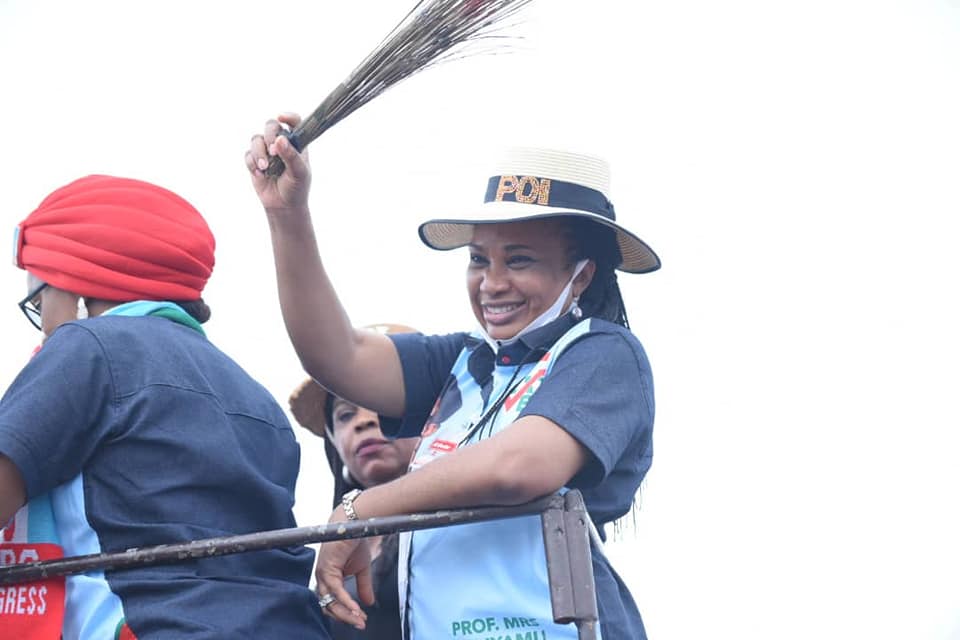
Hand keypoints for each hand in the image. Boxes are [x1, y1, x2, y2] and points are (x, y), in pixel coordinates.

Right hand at [244, 113, 311, 213]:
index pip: (294, 122)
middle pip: (270, 125)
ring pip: (256, 139)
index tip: (281, 117)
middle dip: (269, 135)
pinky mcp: (255, 161)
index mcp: (296, 143)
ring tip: (265, 168)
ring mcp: (266, 151)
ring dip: (259, 152)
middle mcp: (280, 143)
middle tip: (273, 151)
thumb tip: (280, 139)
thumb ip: (291, 156)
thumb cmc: (297, 188)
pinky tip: (260, 175)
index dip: (288, 116)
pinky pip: (248, 154)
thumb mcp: (299, 173)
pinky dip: (252, 163)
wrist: (284, 206)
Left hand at [315, 506, 374, 628]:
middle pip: (329, 606)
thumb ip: (363, 586)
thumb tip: (368, 603)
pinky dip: (346, 602)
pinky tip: (356, 610)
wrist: (355, 524)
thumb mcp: (362, 569)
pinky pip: (336, 591)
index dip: (345, 612)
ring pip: (330, 601)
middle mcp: (322, 577)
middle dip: (345, 617)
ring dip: (346, 613)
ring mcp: (323, 573)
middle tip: (360, 623)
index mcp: (329, 577)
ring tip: (360, 619)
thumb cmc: (355, 542)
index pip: (332, 602)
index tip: (360, 619)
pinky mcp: (327, 568)